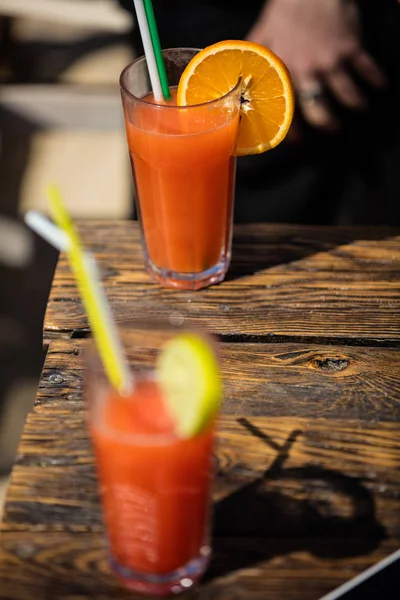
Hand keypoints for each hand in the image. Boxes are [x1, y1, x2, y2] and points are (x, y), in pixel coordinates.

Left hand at [247, 0, 386, 131]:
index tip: (298, 142)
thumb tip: (237, 79)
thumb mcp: (262, 35)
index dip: (292, 130)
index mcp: (283, 70)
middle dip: (327, 125)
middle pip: (318, 109)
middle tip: (332, 130)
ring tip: (361, 109)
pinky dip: (376, 81)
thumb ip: (254, 60)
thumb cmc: (285, 11)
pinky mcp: (351, 47)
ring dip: (356, 105)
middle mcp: (307, 69)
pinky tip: (380, 87)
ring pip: (347, 94)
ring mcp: (331, 60)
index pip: (285, 108)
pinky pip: (367, 70)